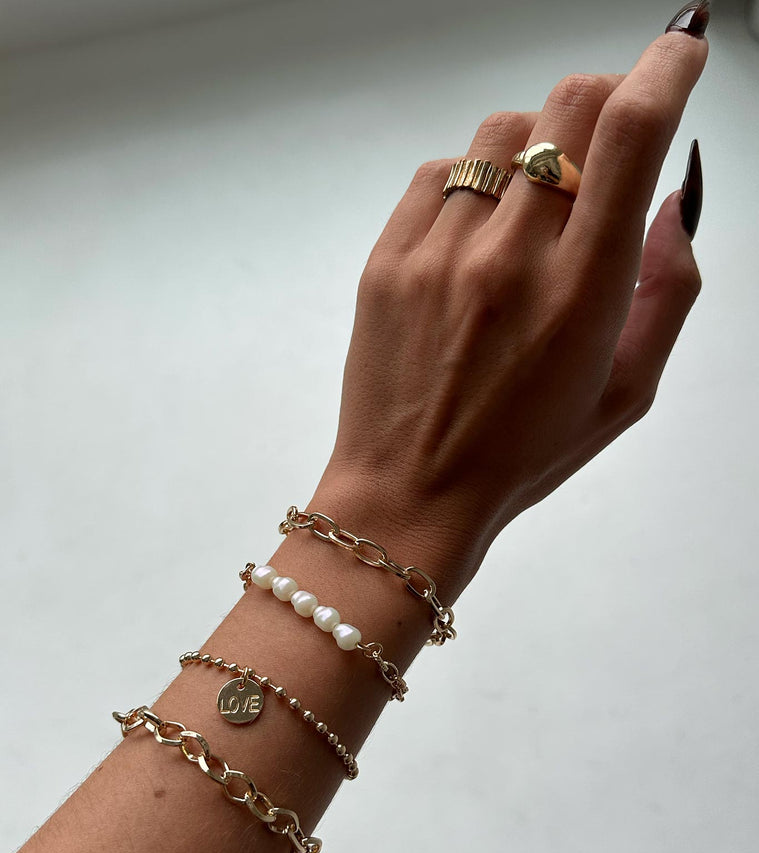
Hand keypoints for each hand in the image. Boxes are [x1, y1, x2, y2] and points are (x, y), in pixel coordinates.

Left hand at [320, 18, 707, 590]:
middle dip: (607, 98)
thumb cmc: (523, 456)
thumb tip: (674, 197)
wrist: (410, 494)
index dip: (667, 65)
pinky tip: (478, 234)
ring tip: (533, 209)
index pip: (632, 131)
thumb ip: (668, 289)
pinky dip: (474, 181)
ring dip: (538, 145)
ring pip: (503, 130)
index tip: (681, 48)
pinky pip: (440, 170)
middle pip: (569, 103)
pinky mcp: (388, 259)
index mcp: (582, 293)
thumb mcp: (626, 393)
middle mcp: (510, 258)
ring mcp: (440, 253)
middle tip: (608, 140)